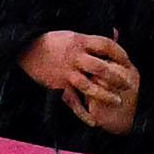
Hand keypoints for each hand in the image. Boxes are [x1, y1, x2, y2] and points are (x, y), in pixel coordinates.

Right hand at [17, 31, 139, 134]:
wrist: (25, 48)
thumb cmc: (52, 41)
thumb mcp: (73, 34)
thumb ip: (93, 38)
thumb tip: (115, 31)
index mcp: (80, 42)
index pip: (107, 46)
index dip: (120, 54)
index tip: (127, 61)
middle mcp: (76, 58)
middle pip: (102, 69)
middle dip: (118, 78)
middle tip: (128, 84)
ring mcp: (67, 73)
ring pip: (90, 87)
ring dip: (105, 96)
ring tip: (117, 101)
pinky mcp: (58, 86)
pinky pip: (73, 102)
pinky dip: (83, 113)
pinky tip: (93, 121)